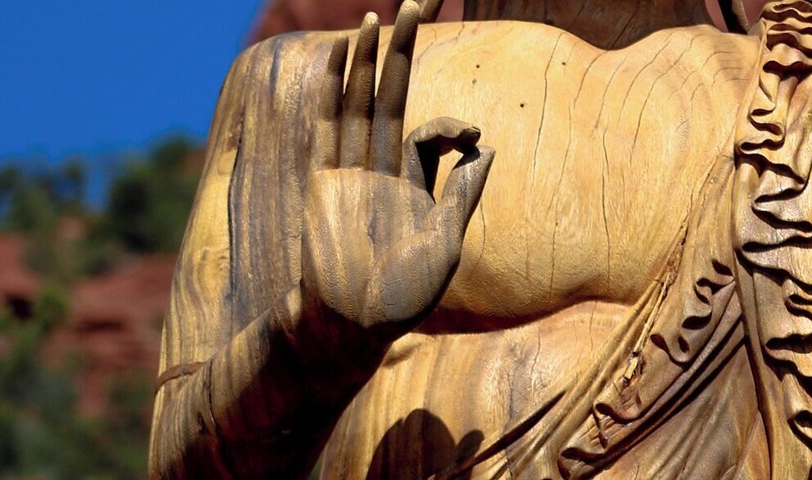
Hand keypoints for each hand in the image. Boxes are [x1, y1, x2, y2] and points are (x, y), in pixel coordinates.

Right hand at [301, 1, 494, 341]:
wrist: (350, 325)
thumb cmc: (402, 297)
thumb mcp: (447, 246)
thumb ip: (463, 196)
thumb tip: (488, 149)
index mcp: (414, 187)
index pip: (429, 136)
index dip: (453, 126)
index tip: (472, 136)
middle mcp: (380, 171)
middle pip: (391, 98)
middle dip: (402, 52)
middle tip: (415, 1)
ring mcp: (349, 172)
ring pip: (359, 103)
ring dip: (366, 60)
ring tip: (374, 17)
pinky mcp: (322, 181)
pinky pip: (328, 126)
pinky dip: (333, 91)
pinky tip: (340, 57)